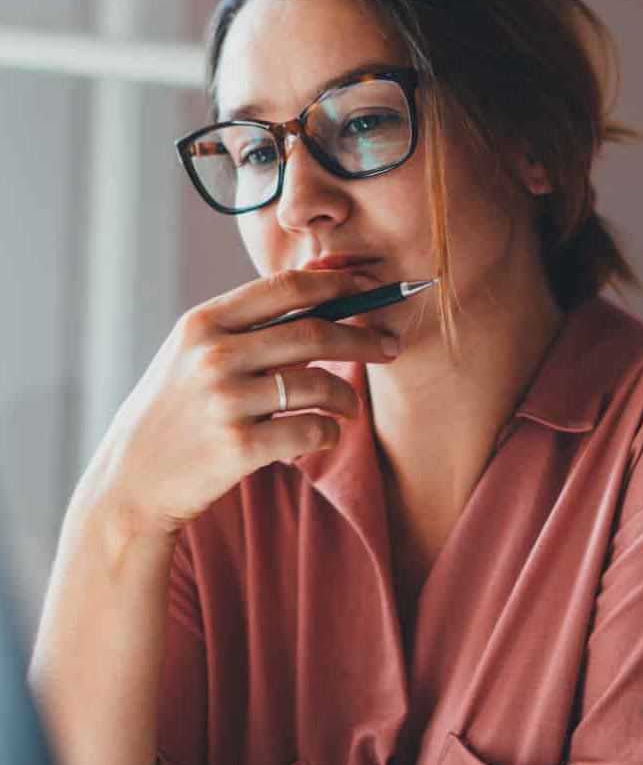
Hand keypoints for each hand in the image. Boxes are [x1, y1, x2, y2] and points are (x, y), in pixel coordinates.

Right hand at [95, 269, 397, 536]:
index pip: (285, 288)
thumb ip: (242, 327)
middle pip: (313, 333)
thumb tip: (318, 295)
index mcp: (203, 323)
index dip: (336, 283)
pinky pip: (311, 432)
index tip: (370, 287)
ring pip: (319, 385)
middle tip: (389, 347)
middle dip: (363, 339)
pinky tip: (323, 435)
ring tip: (350, 406)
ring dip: (348, 396)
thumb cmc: (173, 413)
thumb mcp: (190, 355)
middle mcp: (214, 355)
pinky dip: (329, 433)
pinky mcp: (238, 447)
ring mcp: (225, 401)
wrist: (132, 480)